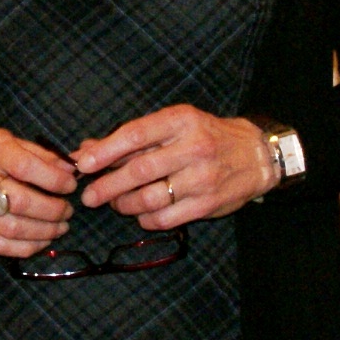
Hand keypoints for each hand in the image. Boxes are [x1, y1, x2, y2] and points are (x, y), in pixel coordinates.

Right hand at [0, 129, 75, 256]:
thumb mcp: (10, 140)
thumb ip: (41, 155)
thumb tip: (71, 171)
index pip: (25, 167)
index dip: (53, 179)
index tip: (69, 185)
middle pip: (20, 202)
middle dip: (53, 210)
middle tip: (68, 210)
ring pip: (12, 228)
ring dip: (44, 232)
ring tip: (61, 227)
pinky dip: (26, 248)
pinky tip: (42, 241)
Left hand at [70, 107, 275, 229]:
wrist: (256, 156)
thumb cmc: (206, 136)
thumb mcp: (173, 125)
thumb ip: (131, 137)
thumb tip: (86, 150)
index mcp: (181, 121)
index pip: (136, 134)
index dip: (105, 150)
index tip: (83, 163)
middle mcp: (193, 148)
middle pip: (139, 171)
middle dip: (107, 186)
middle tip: (89, 196)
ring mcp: (202, 178)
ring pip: (149, 199)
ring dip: (124, 205)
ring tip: (115, 203)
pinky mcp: (207, 205)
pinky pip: (164, 218)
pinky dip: (145, 219)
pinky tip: (141, 214)